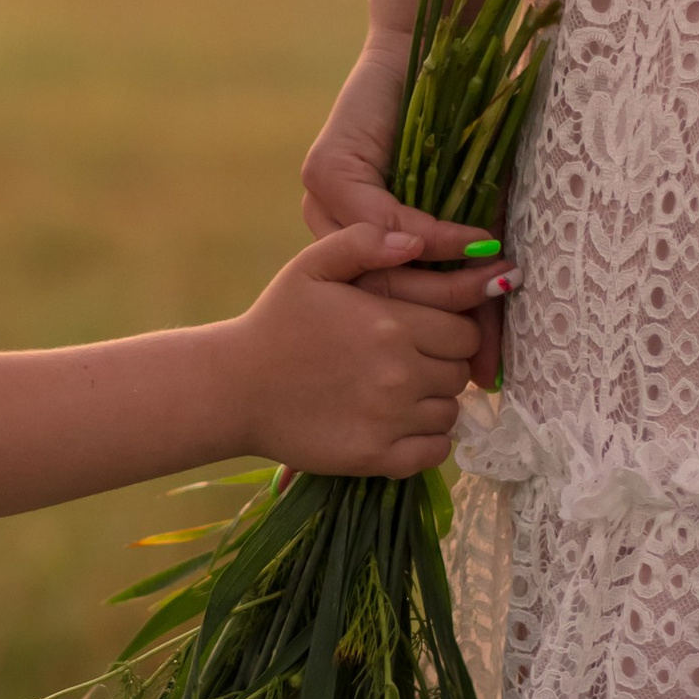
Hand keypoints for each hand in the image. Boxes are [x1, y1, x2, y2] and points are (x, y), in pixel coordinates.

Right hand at [224, 222, 507, 481]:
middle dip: (443, 366)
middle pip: (459, 372)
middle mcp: (400, 372)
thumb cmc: (276, 323)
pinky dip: (428, 442)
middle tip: (411, 364)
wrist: (234, 387)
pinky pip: (435, 451)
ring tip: (401, 395)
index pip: (464, 333)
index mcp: (392, 323)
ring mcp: (390, 418)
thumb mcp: (312, 266)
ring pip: (450, 412)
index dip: (451, 332)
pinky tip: (401, 427)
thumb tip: (418, 242)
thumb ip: (365, 243)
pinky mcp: (376, 456)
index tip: (425, 335)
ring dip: (434, 403)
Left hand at [302, 47, 512, 390]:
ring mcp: (321, 203)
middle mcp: (332, 234)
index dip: (439, 343)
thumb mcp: (476, 218)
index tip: (482, 375)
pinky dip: (426, 235)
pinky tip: (469, 242)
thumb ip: (475, 287)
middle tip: (483, 344)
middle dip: (440, 323)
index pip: (394, 312)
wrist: (436, 52)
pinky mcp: (325, 170)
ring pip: (374, 269)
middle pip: (380, 301)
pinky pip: (377, 221)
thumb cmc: (463, 137)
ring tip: (487, 292)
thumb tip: (489, 370)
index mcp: (361, 252)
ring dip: (435, 285)